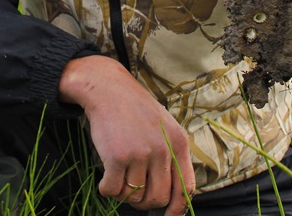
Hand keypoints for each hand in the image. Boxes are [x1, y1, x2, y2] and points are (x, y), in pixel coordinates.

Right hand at [59, 55, 193, 213]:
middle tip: (132, 192)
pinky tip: (105, 177)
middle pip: (159, 198)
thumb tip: (170, 194)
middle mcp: (163, 149)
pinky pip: (113, 191)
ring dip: (123, 193)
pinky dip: (107, 189)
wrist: (107, 88)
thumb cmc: (133, 109)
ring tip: (118, 176)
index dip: (178, 208)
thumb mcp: (163, 125)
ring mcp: (141, 154)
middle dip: (144, 202)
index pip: (186, 188)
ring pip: (134, 196)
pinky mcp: (117, 157)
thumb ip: (170, 154)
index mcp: (178, 142)